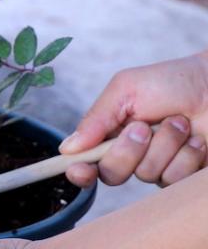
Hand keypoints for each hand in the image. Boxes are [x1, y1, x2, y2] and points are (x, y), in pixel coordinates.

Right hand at [60, 53, 207, 186]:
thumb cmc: (171, 81)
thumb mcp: (126, 89)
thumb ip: (95, 118)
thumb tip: (67, 148)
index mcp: (110, 133)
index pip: (86, 162)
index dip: (79, 171)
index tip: (80, 170)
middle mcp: (131, 153)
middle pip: (111, 173)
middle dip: (128, 150)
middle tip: (144, 127)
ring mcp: (158, 166)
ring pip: (147, 175)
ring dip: (165, 146)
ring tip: (179, 122)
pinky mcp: (183, 175)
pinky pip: (175, 180)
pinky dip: (186, 156)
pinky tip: (196, 139)